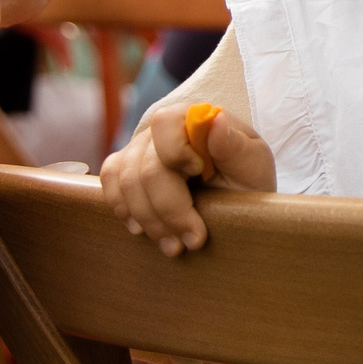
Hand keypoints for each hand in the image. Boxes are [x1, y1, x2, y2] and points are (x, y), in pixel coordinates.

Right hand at [99, 102, 276, 256]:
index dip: (176, 153)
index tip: (199, 175)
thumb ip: (234, 145)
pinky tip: (142, 229)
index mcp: (193, 118)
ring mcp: (140, 149)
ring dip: (149, 220)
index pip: (165, 124)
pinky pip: (109, 183)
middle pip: (145, 167)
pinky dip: (123, 209)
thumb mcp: (253, 165)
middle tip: (193, 240)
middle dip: (168, 209)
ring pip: (126, 183)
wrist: (235, 201)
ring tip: (174, 246)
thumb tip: (217, 119)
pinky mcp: (127, 169)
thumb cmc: (246, 179)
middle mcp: (161, 130)